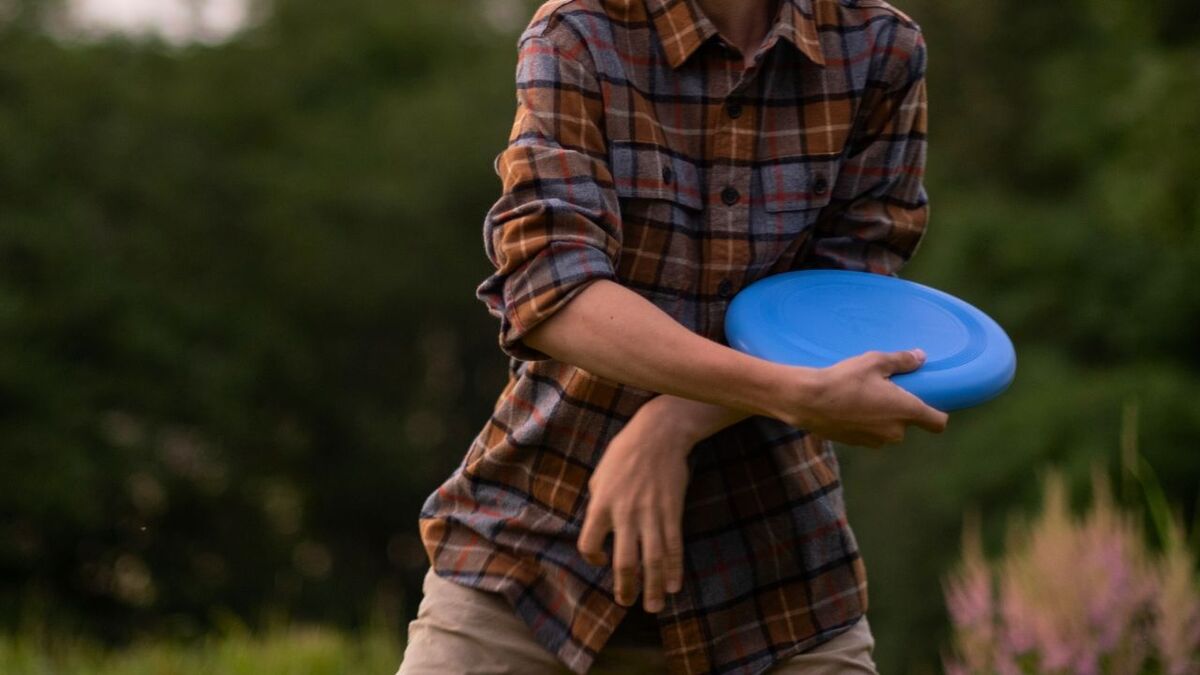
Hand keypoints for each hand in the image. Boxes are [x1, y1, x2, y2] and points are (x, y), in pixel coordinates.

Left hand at [577, 398, 694, 612]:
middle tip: (627, 603)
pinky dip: (675, 568)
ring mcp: (650, 514)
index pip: (589, 544)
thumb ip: (598, 503)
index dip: (592, 558)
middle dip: (626, 588)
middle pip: (625, 562)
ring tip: (654, 607)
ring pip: (653, 560)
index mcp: (601, 504)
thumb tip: (599, 528)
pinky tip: (675, 585)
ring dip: (654, 588)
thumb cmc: (625, 452)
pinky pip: (674, 546)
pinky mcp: (672, 512)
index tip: (601, 560)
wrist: (659, 433)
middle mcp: (625, 514)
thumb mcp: (600, 475)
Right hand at [773, 349, 948, 446]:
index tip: (932, 402)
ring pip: (887, 428)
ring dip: (881, 417)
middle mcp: (894, 431)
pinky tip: (848, 406)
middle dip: (900, 409)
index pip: (938, 422)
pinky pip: (869, 432)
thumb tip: (921, 356)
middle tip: (885, 389)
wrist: (807, 401)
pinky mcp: (856, 443)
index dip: (939, 414)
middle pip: (908, 423)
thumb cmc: (843, 379)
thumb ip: (902, 360)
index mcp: (905, 410)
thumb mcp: (874, 362)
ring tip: (863, 396)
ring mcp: (874, 440)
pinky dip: (864, 422)